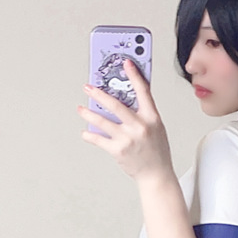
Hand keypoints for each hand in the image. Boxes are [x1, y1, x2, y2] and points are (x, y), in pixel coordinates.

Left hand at [79, 58, 172, 181]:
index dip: (134, 75)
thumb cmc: (156, 150)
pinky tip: (85, 131)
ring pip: (103, 121)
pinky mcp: (118, 151)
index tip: (125, 62)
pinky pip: (99, 140)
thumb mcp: (156, 127)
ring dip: (89, 113)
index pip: (143, 91)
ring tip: (81, 108)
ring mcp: (128, 139)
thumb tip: (125, 96)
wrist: (156, 175)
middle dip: (99, 93)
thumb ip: (143, 112)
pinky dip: (90, 135)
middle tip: (89, 86)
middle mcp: (140, 126)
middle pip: (116, 104)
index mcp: (152, 117)